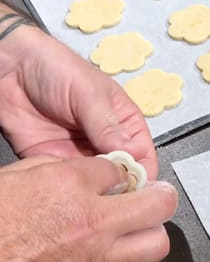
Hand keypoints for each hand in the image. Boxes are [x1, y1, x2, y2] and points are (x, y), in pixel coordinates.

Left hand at [0, 9, 157, 178]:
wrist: (11, 68)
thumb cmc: (57, 70)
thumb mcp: (89, 94)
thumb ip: (109, 126)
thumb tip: (134, 154)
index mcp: (125, 125)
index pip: (143, 156)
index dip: (142, 173)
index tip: (134, 188)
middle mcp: (107, 143)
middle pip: (122, 175)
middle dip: (118, 187)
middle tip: (108, 193)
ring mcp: (82, 155)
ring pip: (97, 184)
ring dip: (93, 190)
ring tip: (85, 190)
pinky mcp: (57, 162)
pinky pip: (68, 183)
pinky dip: (68, 188)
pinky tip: (64, 185)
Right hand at [0, 156, 176, 261]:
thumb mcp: (12, 179)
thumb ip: (54, 170)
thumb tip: (81, 171)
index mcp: (69, 185)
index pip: (121, 169)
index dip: (120, 171)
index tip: (117, 176)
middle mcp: (92, 222)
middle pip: (159, 204)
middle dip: (162, 195)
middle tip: (157, 195)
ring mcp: (96, 259)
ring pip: (155, 244)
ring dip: (149, 232)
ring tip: (137, 227)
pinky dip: (125, 258)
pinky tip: (110, 253)